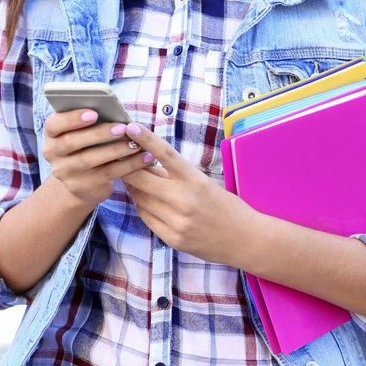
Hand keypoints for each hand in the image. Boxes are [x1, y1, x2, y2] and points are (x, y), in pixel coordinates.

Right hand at [42, 110, 148, 206]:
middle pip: (72, 142)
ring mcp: (66, 173)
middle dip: (99, 133)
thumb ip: (92, 120)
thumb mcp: (83, 131)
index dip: (72, 118)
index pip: (54, 124)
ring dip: (116, 150)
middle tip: (122, 127)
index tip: (94, 113)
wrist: (83, 180)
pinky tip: (144, 157)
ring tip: (136, 143)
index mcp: (52, 135)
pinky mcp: (83, 187)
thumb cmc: (88, 144)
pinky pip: (107, 174)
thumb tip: (114, 110)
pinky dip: (128, 165)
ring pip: (90, 160)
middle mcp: (53, 154)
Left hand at [119, 122, 257, 266]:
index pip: (165, 154)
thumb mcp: (204, 182)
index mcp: (194, 180)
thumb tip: (147, 165)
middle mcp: (183, 200)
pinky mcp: (172, 239)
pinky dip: (143, 206)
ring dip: (134, 187)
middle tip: (121, 158)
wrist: (245, 239)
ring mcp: (176, 222)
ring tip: (136, 180)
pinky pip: (146, 217)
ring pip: (140, 199)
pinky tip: (148, 201)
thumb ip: (175, 175)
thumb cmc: (226, 205)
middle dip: (128, 168)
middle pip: (141, 179)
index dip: (145, 139)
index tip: (130, 126)